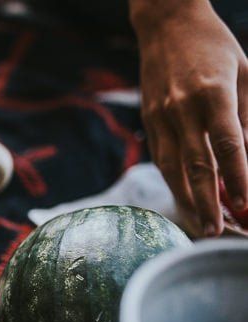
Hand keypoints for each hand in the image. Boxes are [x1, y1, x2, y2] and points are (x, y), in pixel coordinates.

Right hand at [132, 0, 247, 235]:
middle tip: (217, 231)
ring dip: (187, 200)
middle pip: (195, 164)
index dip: (237, 178)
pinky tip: (185, 199)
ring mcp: (160, 116)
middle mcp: (182, 108)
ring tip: (201, 225)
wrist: (166, 25)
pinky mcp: (149, 121)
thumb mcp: (245, 74)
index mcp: (213, 93)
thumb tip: (247, 160)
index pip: (228, 145)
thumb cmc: (214, 47)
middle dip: (207, 202)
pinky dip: (174, 182)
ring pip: (172, 168)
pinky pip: (162, 158)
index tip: (246, 204)